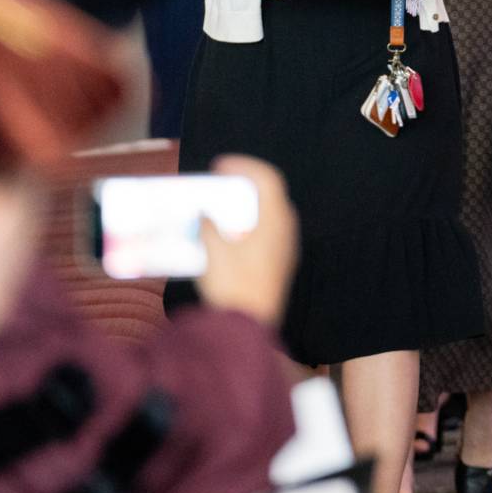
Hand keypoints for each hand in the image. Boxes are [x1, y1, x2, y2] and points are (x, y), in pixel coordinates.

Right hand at [196, 155, 298, 328]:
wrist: (249, 326)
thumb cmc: (232, 287)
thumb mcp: (213, 252)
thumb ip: (209, 227)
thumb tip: (205, 215)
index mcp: (275, 220)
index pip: (268, 178)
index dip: (245, 166)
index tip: (221, 166)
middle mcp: (286, 230)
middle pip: (269, 196)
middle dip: (242, 187)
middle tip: (218, 186)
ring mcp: (286, 248)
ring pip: (268, 216)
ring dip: (244, 209)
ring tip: (219, 210)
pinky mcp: (281, 264)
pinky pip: (266, 235)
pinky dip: (247, 227)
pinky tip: (227, 236)